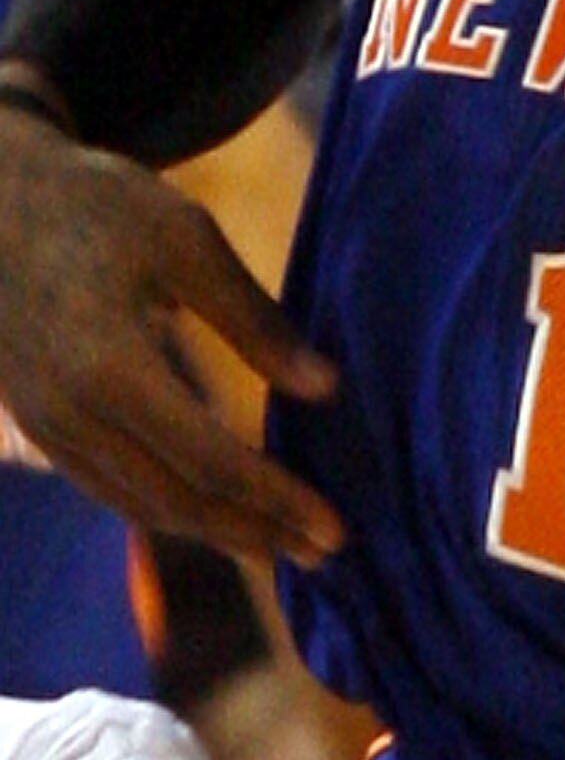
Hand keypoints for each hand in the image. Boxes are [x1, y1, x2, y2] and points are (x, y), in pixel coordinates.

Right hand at [0, 111, 343, 564]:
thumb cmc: (93, 207)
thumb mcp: (185, 238)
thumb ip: (254, 319)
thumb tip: (323, 388)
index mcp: (109, 369)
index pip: (211, 462)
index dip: (276, 500)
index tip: (333, 528)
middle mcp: (69, 415)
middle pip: (175, 501)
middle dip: (254, 533)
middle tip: (324, 552)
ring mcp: (44, 426)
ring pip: (138, 504)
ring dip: (214, 531)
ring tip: (280, 543)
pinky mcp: (36, 423)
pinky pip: (108, 485)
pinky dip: (167, 508)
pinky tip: (213, 511)